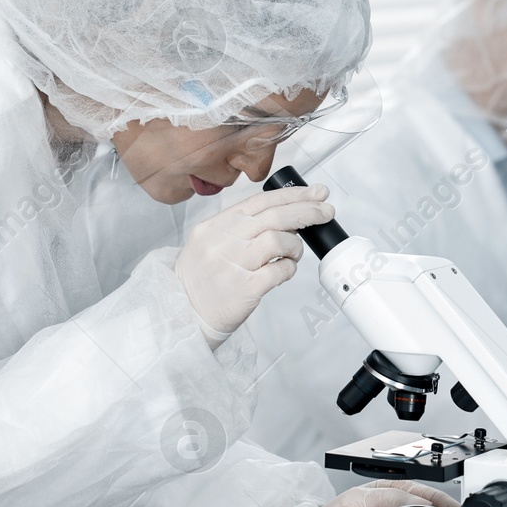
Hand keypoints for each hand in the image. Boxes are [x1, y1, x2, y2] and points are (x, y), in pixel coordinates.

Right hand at [173, 184, 333, 346]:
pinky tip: (284, 270)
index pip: (261, 201)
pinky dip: (289, 269)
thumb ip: (239, 227)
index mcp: (216, 225)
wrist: (180, 314)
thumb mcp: (208, 243)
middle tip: (326, 211)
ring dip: (295, 246)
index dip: (293, 194)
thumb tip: (284, 216)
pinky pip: (279, 271)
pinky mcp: (244, 289)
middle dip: (308, 211)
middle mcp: (223, 240)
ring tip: (293, 254)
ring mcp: (233, 264)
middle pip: (275, 216)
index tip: (316, 193)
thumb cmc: (199, 280)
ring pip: (279, 240)